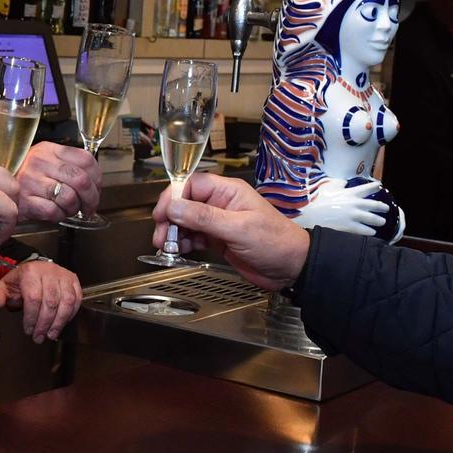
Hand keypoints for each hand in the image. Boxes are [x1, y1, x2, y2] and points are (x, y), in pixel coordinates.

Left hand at [0, 259, 83, 342]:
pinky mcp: (73, 280)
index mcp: (30, 272)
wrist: (36, 268)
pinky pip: (76, 299)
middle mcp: (49, 272)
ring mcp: (63, 275)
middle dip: (45, 324)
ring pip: (66, 302)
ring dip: (59, 322)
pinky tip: (61, 324)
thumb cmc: (20, 280)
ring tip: (51, 334)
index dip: (31, 317)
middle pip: (51, 302)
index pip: (33, 298)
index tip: (28, 330)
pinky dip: (70, 314)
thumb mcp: (5, 285)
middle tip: (39, 337)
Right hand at [15, 142, 101, 220]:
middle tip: (89, 206)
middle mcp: (40, 162)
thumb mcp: (44, 161)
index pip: (86, 159)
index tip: (96, 188)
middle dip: (91, 198)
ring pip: (69, 197)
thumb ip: (67, 164)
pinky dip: (59, 216)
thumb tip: (94, 180)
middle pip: (81, 180)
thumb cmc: (24, 177)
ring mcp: (31, 181)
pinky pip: (53, 211)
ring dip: (74, 208)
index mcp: (49, 150)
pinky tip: (56, 213)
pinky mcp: (25, 201)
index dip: (97, 178)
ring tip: (68, 209)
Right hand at [152, 175, 309, 290]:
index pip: (192, 184)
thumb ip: (204, 217)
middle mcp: (220, 203)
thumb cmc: (273, 242)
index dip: (173, 197)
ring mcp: (218, 222)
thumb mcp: (238, 228)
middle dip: (169, 218)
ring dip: (173, 232)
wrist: (292, 268)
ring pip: (186, 221)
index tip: (161, 214)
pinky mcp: (217, 239)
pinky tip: (179, 250)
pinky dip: (182, 243)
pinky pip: (193, 236)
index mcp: (227, 191)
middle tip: (160, 236)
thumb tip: (172, 207)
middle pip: (184, 203)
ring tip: (167, 247)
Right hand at [292, 178, 388, 235]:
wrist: (310, 215)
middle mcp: (354, 204)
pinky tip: (372, 233)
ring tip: (381, 223)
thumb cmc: (319, 201)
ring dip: (378, 221)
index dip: (375, 186)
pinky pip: (364, 230)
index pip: (367, 188)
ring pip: (372, 219)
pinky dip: (370, 232)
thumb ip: (338, 184)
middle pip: (374, 205)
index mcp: (350, 193)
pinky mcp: (350, 227)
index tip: (380, 186)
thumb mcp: (328, 188)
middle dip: (382, 207)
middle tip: (386, 209)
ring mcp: (353, 216)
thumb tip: (344, 182)